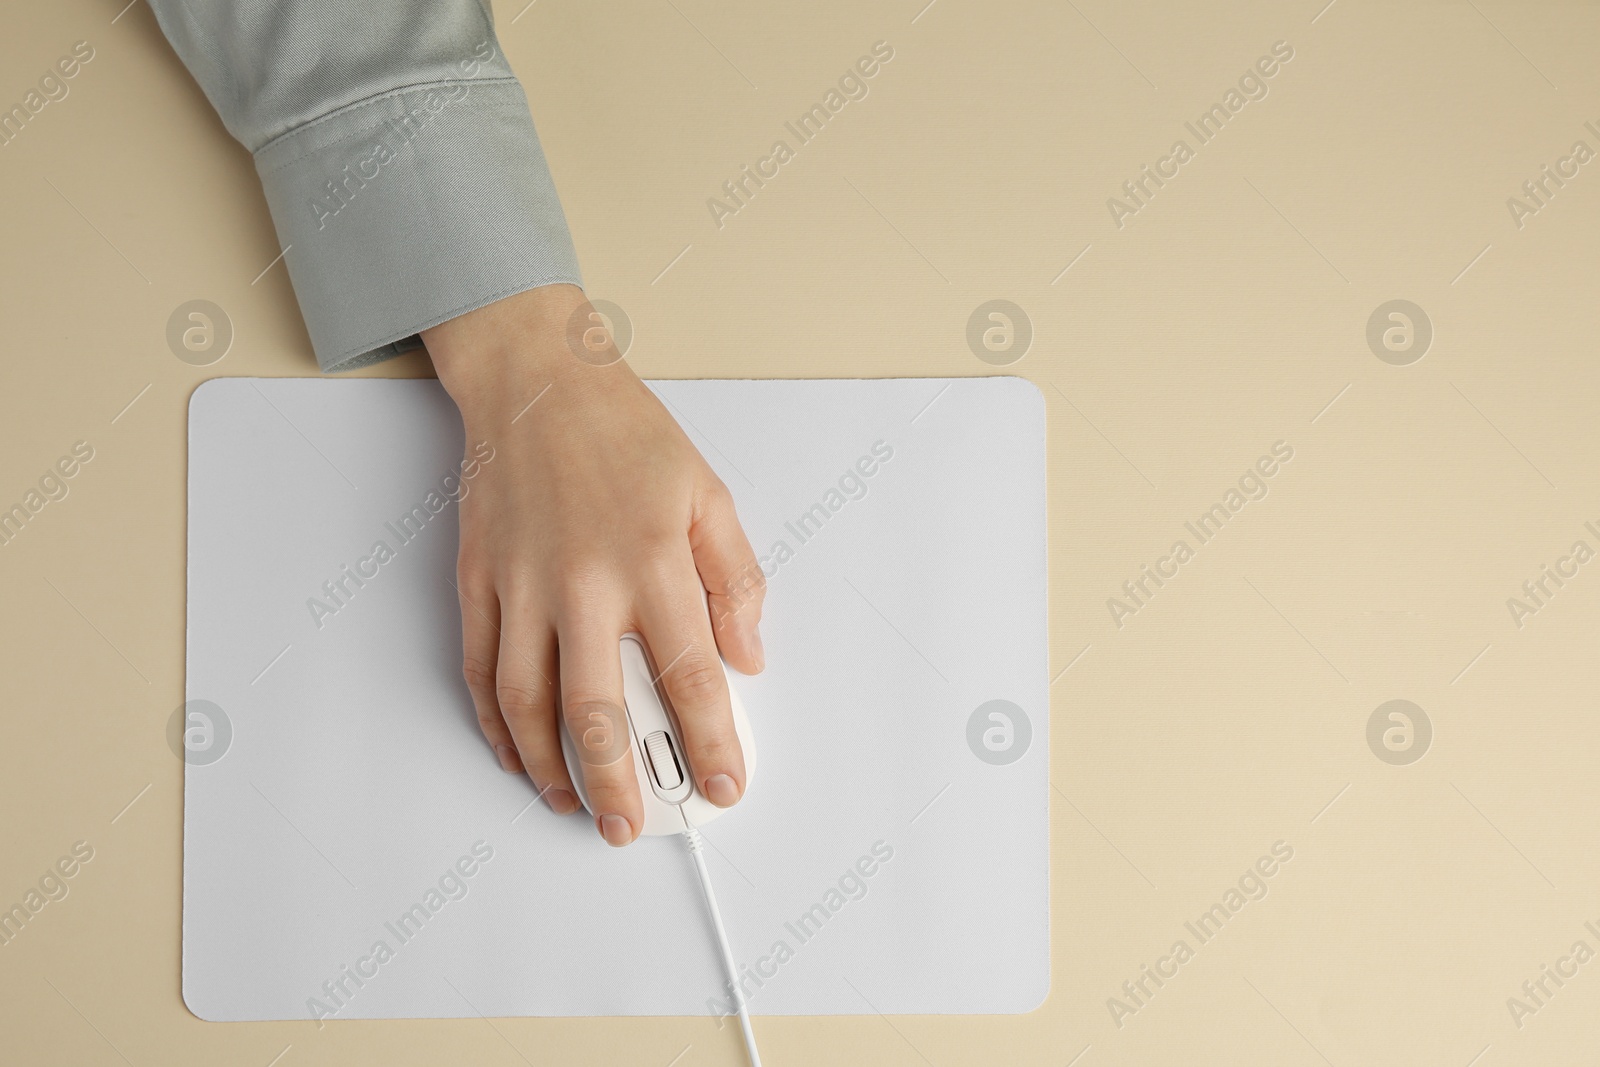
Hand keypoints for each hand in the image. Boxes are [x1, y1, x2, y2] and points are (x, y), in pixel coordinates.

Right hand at [422, 284, 765, 846]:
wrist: (537, 381)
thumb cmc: (625, 435)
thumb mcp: (707, 494)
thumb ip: (735, 580)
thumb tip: (745, 656)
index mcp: (651, 563)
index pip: (690, 676)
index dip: (711, 742)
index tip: (725, 784)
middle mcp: (583, 583)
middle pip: (598, 711)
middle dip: (619, 784)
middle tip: (635, 827)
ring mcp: (522, 586)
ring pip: (528, 704)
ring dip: (552, 768)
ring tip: (574, 805)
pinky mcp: (478, 581)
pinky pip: (481, 670)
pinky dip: (495, 724)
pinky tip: (517, 754)